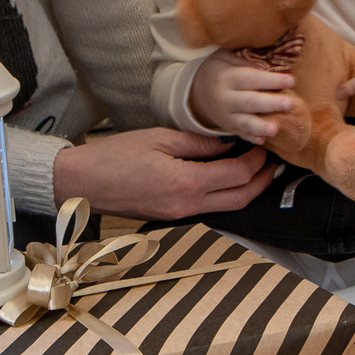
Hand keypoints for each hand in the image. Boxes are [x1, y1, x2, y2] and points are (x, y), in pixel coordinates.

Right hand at [51, 128, 274, 221]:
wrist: (82, 184)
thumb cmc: (115, 156)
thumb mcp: (160, 139)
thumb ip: (198, 143)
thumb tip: (227, 142)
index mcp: (186, 183)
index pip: (236, 175)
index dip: (256, 161)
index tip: (263, 146)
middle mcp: (187, 206)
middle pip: (239, 199)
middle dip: (261, 182)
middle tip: (272, 163)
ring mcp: (180, 215)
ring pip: (227, 208)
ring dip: (245, 191)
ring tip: (256, 171)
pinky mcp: (171, 216)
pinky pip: (208, 208)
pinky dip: (224, 195)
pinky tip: (226, 179)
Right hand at [188, 55, 299, 140]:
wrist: (197, 91)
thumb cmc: (220, 70)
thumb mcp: (226, 57)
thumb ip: (246, 60)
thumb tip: (269, 65)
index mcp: (227, 78)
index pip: (251, 79)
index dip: (270, 80)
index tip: (291, 80)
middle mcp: (226, 99)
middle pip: (250, 102)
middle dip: (270, 103)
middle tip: (290, 104)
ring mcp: (227, 116)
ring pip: (244, 122)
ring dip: (260, 126)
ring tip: (275, 129)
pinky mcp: (229, 127)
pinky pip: (240, 134)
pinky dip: (250, 138)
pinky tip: (262, 141)